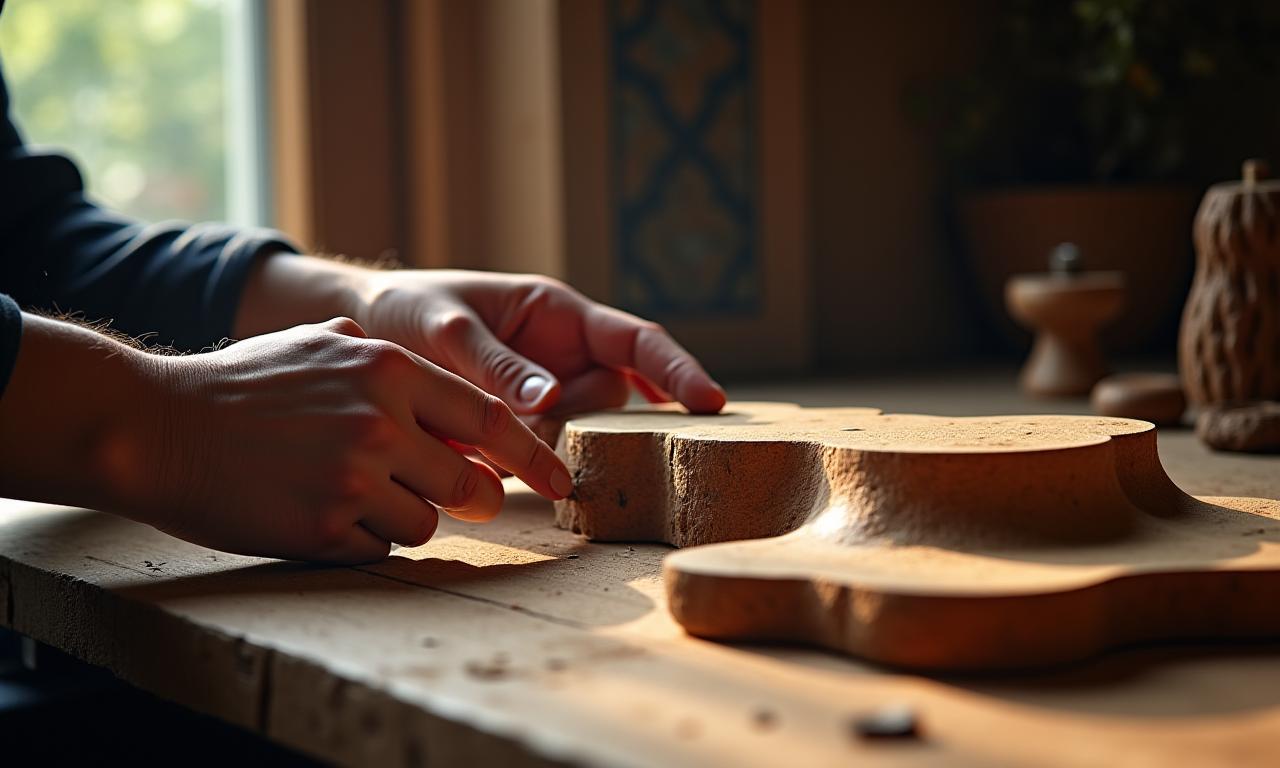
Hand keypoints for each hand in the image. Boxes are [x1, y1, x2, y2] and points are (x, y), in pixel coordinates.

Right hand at [142, 317, 570, 562]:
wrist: (156, 424)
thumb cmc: (244, 383)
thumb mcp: (323, 342)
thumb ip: (393, 361)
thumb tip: (461, 399)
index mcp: (388, 368)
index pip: (490, 419)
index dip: (533, 455)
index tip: (561, 480)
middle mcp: (380, 422)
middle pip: (470, 483)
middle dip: (468, 497)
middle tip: (455, 496)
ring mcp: (352, 478)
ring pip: (426, 522)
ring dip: (400, 516)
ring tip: (347, 489)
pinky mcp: (322, 527)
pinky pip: (377, 548)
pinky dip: (360, 538)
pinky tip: (316, 508)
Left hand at [349, 270, 726, 436]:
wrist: (363, 333)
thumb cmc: (408, 310)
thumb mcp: (446, 329)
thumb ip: (496, 363)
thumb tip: (549, 401)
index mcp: (559, 315)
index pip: (637, 342)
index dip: (679, 370)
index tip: (713, 403)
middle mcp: (564, 357)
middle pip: (612, 401)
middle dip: (586, 421)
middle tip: (529, 427)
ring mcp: (546, 397)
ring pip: (580, 435)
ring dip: (550, 446)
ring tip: (490, 439)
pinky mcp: (522, 431)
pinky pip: (545, 455)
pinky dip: (527, 465)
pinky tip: (486, 461)